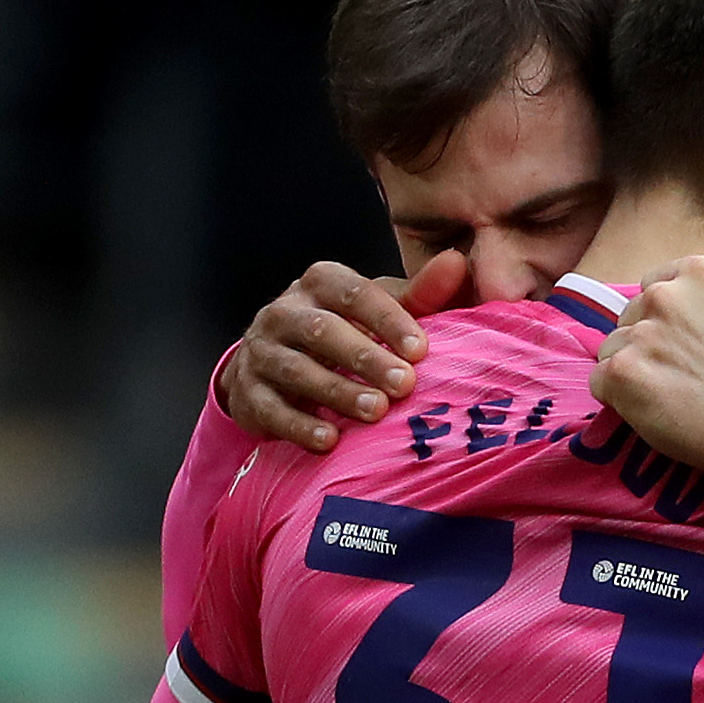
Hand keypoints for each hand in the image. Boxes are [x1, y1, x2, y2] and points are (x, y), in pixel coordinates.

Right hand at [222, 254, 467, 451]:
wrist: (273, 367)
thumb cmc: (345, 332)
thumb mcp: (378, 311)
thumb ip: (418, 295)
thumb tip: (456, 262)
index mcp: (319, 283)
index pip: (353, 293)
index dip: (387, 320)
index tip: (420, 350)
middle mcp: (284, 311)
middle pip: (323, 331)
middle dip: (365, 358)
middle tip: (404, 385)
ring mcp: (261, 352)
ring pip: (296, 369)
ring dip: (337, 392)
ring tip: (375, 412)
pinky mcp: (247, 392)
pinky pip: (271, 409)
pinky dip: (300, 425)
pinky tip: (330, 440)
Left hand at [591, 256, 703, 486]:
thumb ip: (703, 299)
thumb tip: (678, 307)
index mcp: (697, 272)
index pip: (654, 285)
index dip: (663, 318)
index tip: (680, 342)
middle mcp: (664, 295)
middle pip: (630, 315)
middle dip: (645, 341)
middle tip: (676, 373)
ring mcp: (640, 333)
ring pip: (612, 348)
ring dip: (631, 369)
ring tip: (667, 394)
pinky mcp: (621, 371)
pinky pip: (599, 381)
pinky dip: (617, 398)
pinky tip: (652, 408)